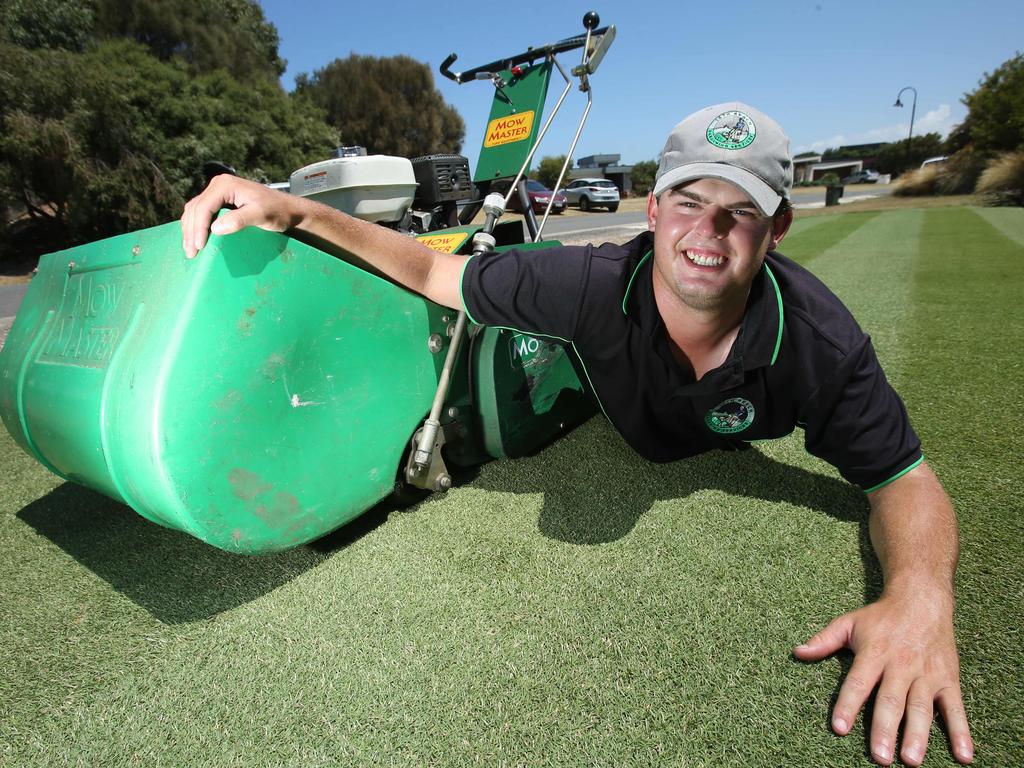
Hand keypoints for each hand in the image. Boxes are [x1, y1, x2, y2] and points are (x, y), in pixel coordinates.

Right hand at [180, 175, 300, 258]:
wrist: (287, 209)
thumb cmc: (277, 211)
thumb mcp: (260, 215)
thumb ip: (239, 220)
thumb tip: (215, 228)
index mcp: (225, 185)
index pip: (204, 207)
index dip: (199, 228)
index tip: (199, 246)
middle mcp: (218, 185)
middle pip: (196, 209)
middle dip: (191, 231)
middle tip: (191, 253)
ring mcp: (217, 192)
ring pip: (195, 211)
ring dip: (190, 230)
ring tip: (190, 250)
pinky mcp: (220, 200)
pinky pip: (201, 212)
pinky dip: (196, 226)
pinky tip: (195, 239)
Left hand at [794, 592, 972, 765]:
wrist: (923, 599)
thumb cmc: (881, 616)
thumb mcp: (849, 622)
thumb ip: (824, 640)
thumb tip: (797, 652)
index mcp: (874, 652)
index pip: (858, 682)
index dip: (848, 705)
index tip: (839, 728)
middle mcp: (901, 665)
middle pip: (891, 700)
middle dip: (885, 730)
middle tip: (879, 758)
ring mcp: (927, 674)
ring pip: (922, 708)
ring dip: (918, 735)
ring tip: (911, 760)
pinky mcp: (949, 679)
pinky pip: (956, 708)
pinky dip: (962, 732)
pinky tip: (963, 755)